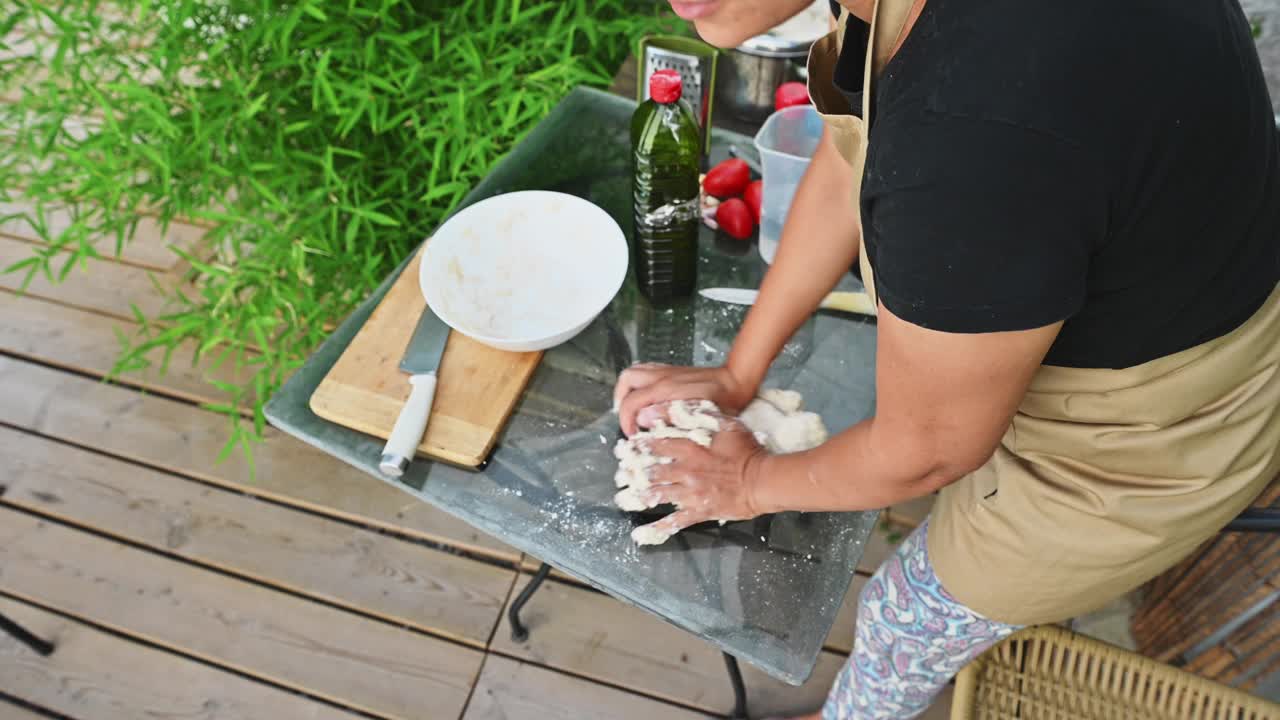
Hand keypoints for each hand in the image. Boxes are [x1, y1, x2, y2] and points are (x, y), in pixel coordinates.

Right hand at [614, 363, 755, 435]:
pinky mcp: (671, 370)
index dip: (626, 421)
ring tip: (633, 408)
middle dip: (621, 402)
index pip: (630, 402)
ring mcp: (666, 371)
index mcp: (665, 388)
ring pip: (634, 373)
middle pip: (626, 381)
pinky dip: (640, 383)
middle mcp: (662, 376)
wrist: (736, 380)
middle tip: (629, 419)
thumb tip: (643, 421)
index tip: (633, 434)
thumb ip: (668, 417)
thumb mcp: (696, 415)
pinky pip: (646, 370)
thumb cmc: (723, 399)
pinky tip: (648, 397)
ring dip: (629, 390)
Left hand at [631, 415, 768, 538]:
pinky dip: (656, 528)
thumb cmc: (747, 450)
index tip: (625, 448)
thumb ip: (698, 413)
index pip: (656, 445)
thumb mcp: (725, 423)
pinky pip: (675, 522)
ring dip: (638, 496)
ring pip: (657, 495)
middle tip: (620, 474)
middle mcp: (686, 471)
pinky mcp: (699, 511)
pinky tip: (641, 533)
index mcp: (690, 448)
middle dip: (632, 472)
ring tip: (623, 497)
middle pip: (652, 471)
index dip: (638, 446)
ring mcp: (691, 493)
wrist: (763, 480)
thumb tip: (674, 405)